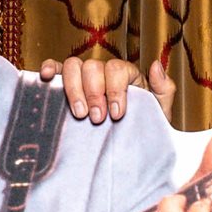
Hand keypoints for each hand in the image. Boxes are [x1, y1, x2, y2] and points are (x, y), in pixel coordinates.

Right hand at [38, 55, 174, 123]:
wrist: (129, 146)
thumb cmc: (142, 128)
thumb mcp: (160, 111)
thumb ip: (164, 89)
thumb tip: (156, 65)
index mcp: (126, 75)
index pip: (117, 69)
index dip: (115, 89)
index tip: (117, 114)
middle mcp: (103, 71)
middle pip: (93, 67)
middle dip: (94, 93)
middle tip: (97, 119)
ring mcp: (84, 77)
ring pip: (73, 66)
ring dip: (73, 88)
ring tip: (79, 114)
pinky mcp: (67, 84)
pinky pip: (56, 68)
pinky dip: (51, 68)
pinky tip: (48, 78)